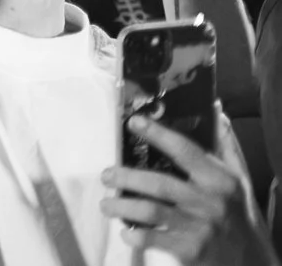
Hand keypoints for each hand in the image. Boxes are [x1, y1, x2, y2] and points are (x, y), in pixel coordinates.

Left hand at [101, 118, 263, 261]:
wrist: (251, 259)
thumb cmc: (237, 212)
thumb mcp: (237, 179)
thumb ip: (224, 145)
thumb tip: (215, 108)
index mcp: (219, 180)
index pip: (186, 151)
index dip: (159, 135)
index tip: (134, 122)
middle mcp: (210, 202)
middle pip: (160, 184)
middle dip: (127, 177)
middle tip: (106, 175)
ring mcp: (200, 228)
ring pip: (153, 211)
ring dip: (123, 206)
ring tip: (106, 203)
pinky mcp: (191, 251)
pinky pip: (156, 240)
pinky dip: (137, 236)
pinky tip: (125, 232)